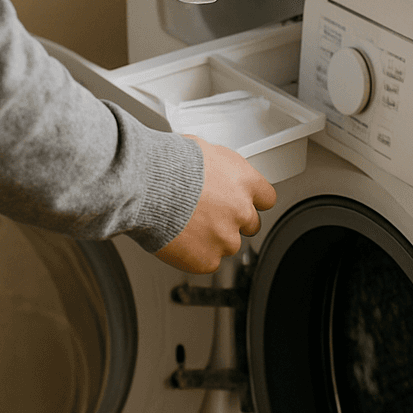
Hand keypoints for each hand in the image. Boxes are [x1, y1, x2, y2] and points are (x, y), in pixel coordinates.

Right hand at [155, 136, 276, 273]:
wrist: (146, 186)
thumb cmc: (168, 164)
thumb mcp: (204, 151)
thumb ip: (221, 169)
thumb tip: (217, 170)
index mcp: (245, 182)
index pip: (266, 198)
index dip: (252, 201)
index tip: (241, 202)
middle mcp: (242, 211)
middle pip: (251, 224)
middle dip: (232, 221)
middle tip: (208, 215)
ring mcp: (226, 238)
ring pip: (227, 244)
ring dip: (212, 238)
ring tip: (185, 224)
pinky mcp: (208, 260)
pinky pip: (206, 261)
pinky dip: (193, 254)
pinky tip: (178, 238)